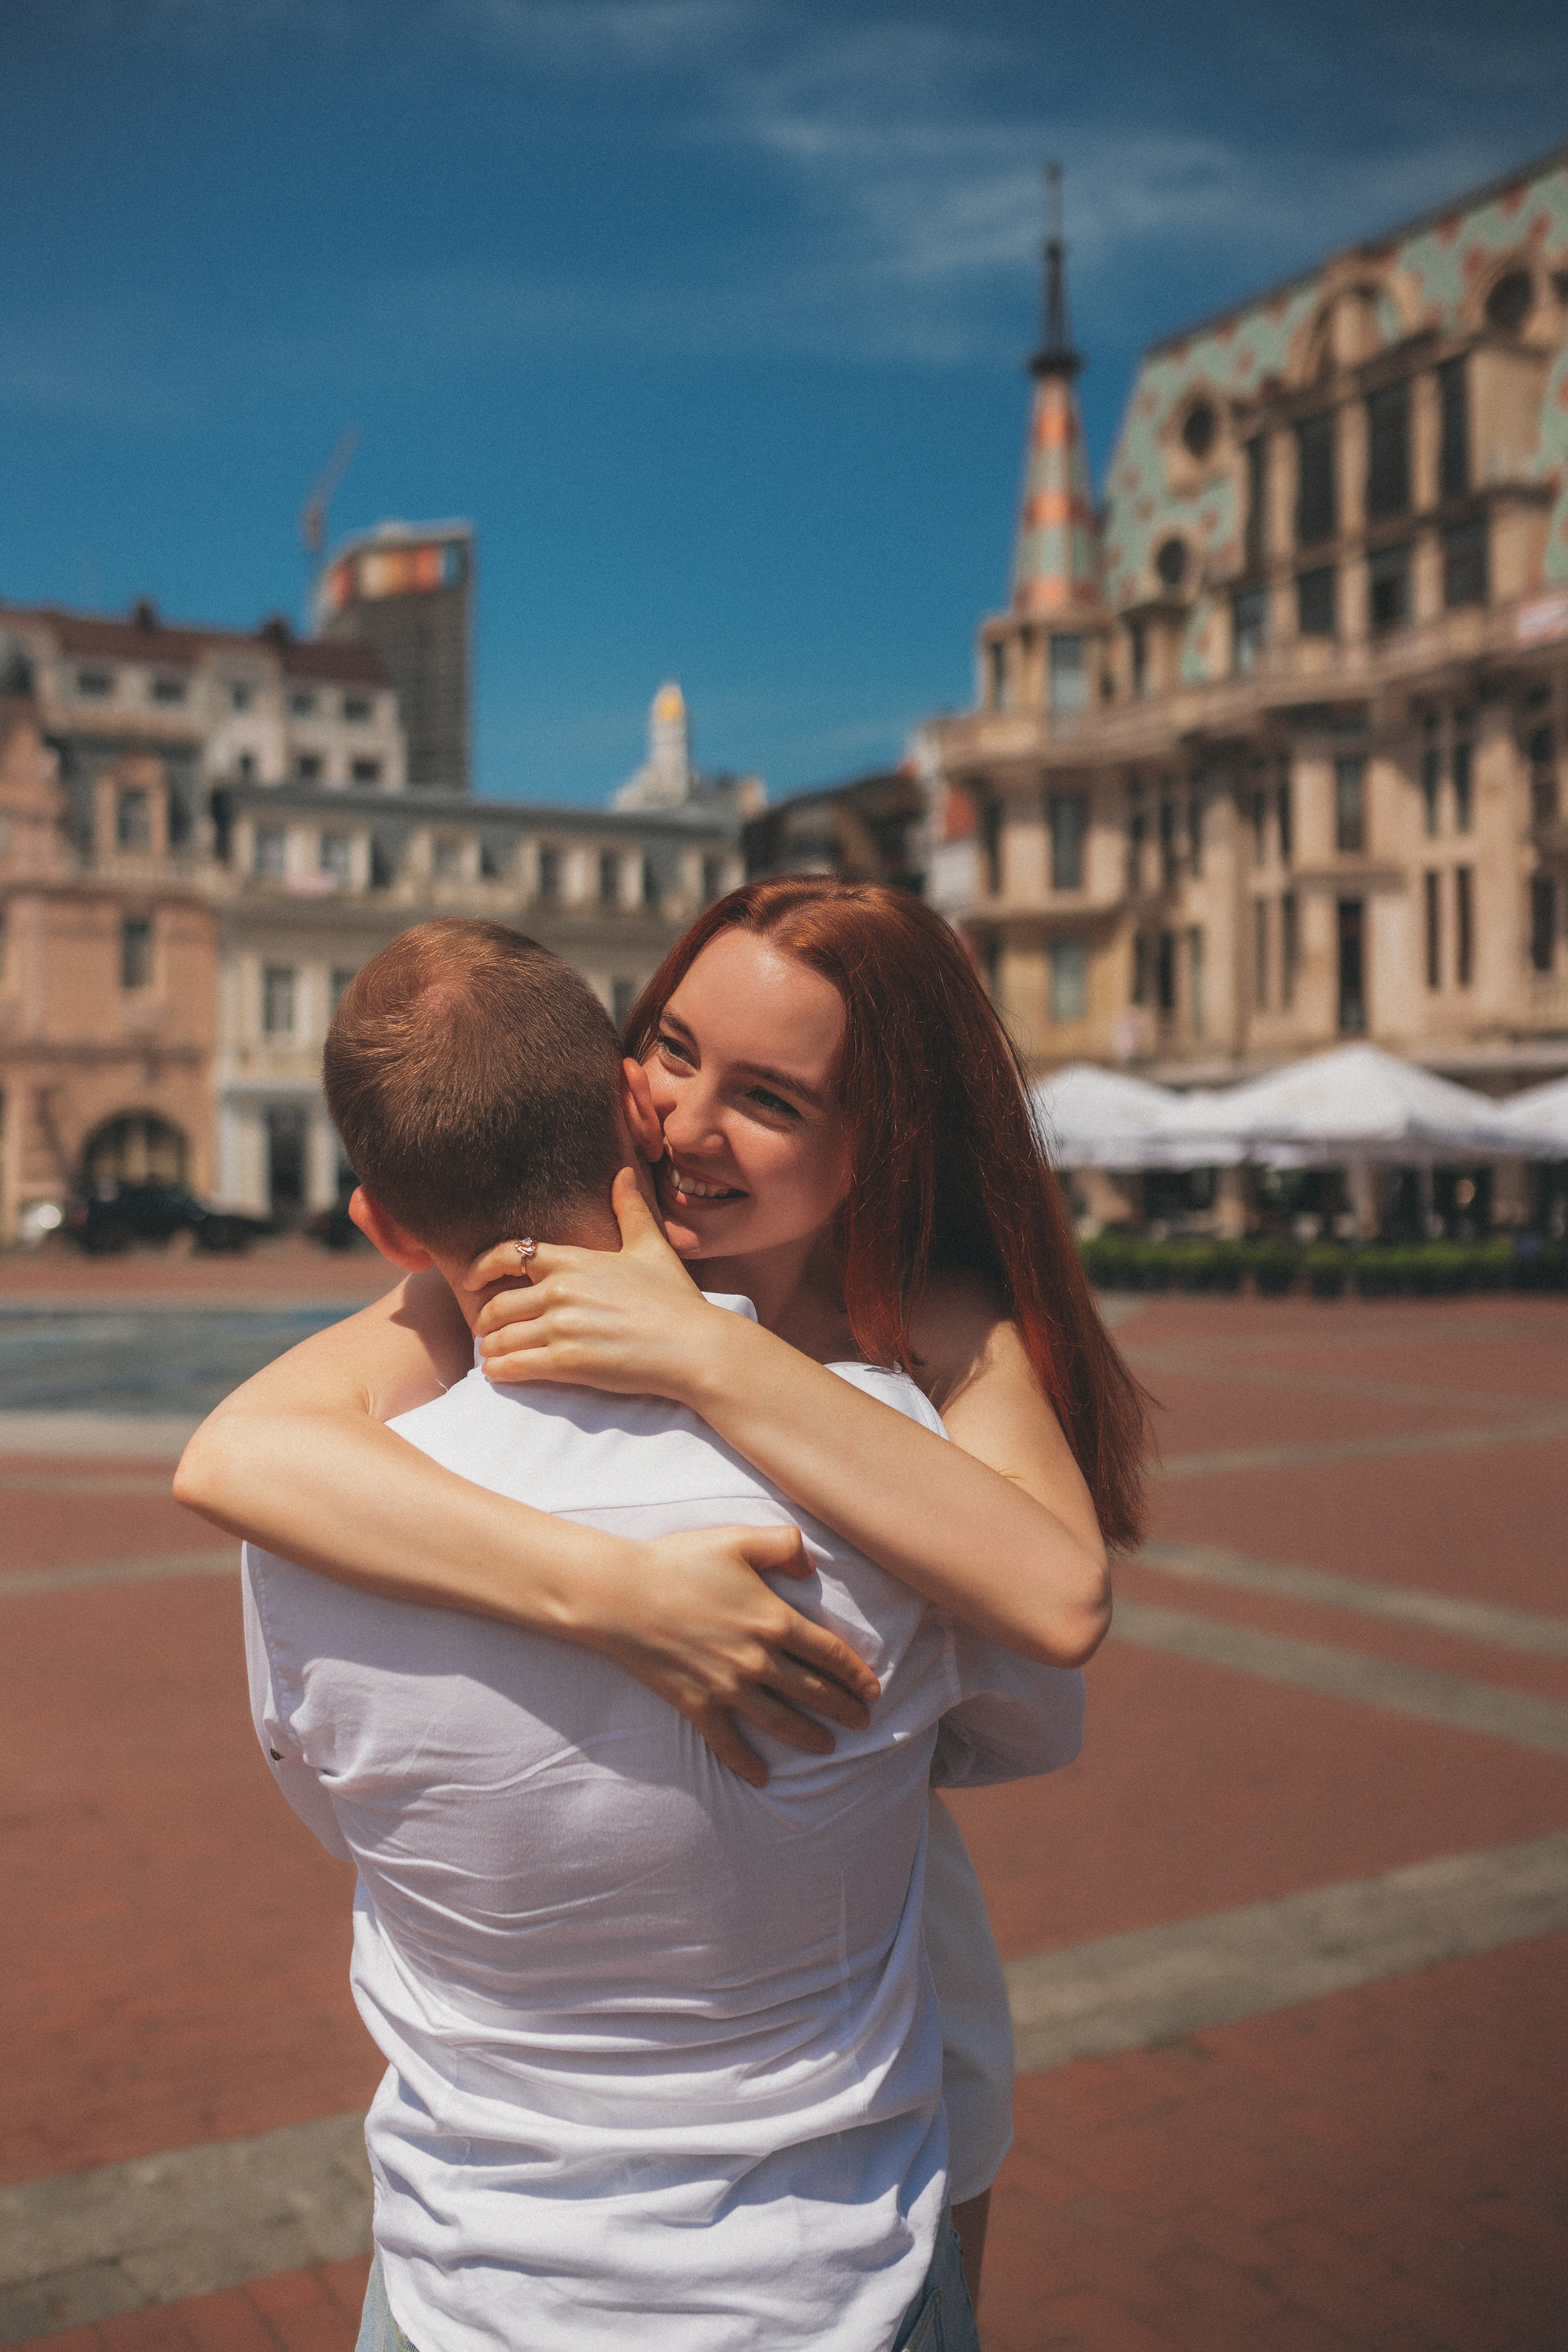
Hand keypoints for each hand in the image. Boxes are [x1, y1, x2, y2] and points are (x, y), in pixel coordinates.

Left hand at [471, 1169, 715, 1401]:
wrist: (694, 1346)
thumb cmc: (676, 1300)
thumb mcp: (651, 1249)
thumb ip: (630, 1211)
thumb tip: (623, 1173)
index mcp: (575, 1260)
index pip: (511, 1253)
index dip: (482, 1267)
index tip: (470, 1280)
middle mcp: (561, 1289)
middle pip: (499, 1303)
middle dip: (486, 1319)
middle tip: (485, 1330)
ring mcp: (562, 1326)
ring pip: (503, 1337)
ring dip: (491, 1348)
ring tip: (490, 1355)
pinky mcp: (567, 1361)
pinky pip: (514, 1365)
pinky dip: (499, 1370)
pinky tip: (497, 1373)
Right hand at [581, 1520, 880, 1786]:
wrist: (620, 1594)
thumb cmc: (679, 1561)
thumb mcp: (738, 1539)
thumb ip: (784, 1544)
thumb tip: (811, 1564)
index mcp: (774, 1619)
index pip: (830, 1653)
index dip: (856, 1673)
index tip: (873, 1690)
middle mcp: (758, 1659)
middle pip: (813, 1691)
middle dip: (843, 1709)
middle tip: (863, 1723)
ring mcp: (728, 1687)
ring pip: (781, 1722)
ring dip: (809, 1737)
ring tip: (828, 1746)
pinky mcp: (698, 1704)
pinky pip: (728, 1742)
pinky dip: (746, 1763)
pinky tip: (761, 1777)